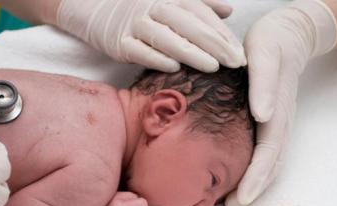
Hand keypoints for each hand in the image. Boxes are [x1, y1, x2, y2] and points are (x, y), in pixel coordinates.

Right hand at [57, 0, 245, 71]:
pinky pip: (139, 51)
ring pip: (166, 38)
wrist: (96, 7)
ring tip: (212, 67)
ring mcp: (135, 25)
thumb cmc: (140, 7)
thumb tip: (227, 11)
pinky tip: (174, 68)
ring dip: (190, 53)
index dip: (222, 33)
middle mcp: (153, 7)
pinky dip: (156, 58)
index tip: (240, 52)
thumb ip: (200, 4)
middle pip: (188, 24)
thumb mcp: (170, 0)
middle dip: (214, 44)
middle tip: (235, 62)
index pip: (201, 13)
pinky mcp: (118, 42)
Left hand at [225, 0, 336, 205]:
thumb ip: (264, 84)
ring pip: (271, 162)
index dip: (254, 179)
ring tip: (232, 200)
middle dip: (253, 189)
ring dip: (255, 184)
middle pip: (271, 165)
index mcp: (277, 112)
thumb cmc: (269, 44)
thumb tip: (263, 115)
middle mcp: (279, 123)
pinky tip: (238, 174)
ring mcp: (278, 123)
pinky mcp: (271, 121)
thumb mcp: (263, 55)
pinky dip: (255, 169)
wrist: (286, 37)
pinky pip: (266, 151)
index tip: (239, 200)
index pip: (268, 153)